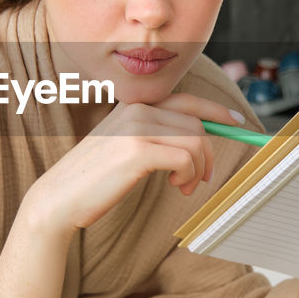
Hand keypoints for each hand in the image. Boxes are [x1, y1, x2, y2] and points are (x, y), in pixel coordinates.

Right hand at [16, 93, 247, 241]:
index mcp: (134, 105)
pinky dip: (189, 174)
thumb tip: (198, 138)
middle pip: (196, 122)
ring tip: (185, 186)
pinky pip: (185, 157)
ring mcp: (136, 127)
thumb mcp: (125, 147)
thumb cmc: (94, 178)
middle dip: (209, 152)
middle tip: (202, 178)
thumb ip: (155, 135)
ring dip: (198, 168)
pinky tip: (176, 185)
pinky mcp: (136, 150)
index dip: (218, 110)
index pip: (187, 99)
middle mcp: (137, 109)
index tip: (239, 123)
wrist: (59, 198)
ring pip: (195, 139)